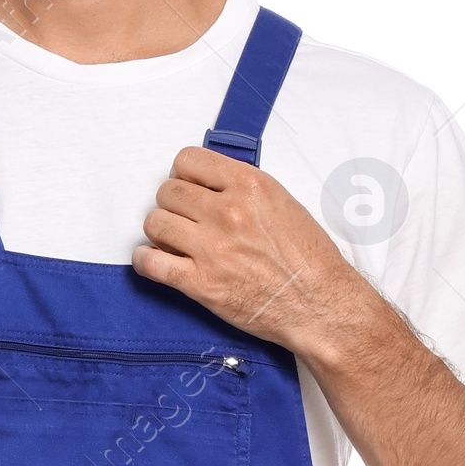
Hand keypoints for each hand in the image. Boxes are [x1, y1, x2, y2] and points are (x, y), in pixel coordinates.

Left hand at [133, 146, 361, 357]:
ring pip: (154, 222)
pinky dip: (145, 260)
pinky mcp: (201, 284)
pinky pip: (151, 263)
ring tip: (172, 241)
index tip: (188, 188)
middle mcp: (227, 212)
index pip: (188, 160)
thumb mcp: (283, 203)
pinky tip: (152, 260)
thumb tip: (209, 184)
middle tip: (183, 219)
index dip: (183, 174)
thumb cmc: (309, 259)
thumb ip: (243, 188)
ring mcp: (212, 249)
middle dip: (171, 204)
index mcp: (249, 185)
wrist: (319, 305)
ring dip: (159, 231)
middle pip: (168, 191)